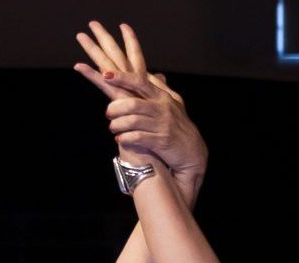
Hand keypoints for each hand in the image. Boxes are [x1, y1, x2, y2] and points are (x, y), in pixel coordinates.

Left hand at [74, 22, 206, 179]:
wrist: (193, 151)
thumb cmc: (179, 126)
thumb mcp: (173, 103)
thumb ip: (160, 89)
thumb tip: (152, 74)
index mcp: (162, 96)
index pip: (139, 82)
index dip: (121, 77)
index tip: (105, 74)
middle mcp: (162, 109)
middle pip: (132, 103)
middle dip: (115, 108)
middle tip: (108, 113)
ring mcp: (162, 125)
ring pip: (133, 121)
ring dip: (118, 125)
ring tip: (113, 128)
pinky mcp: (161, 141)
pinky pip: (138, 138)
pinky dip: (126, 138)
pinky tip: (120, 139)